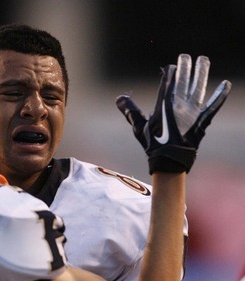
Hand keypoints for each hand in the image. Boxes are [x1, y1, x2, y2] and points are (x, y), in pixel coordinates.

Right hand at [116, 54, 231, 173]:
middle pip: (183, 79)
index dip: (169, 72)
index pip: (167, 80)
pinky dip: (220, 95)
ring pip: (198, 86)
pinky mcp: (202, 120)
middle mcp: (179, 104)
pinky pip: (213, 105)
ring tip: (203, 60)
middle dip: (184, 66)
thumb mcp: (139, 128)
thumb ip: (130, 111)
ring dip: (201, 72)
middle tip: (185, 56)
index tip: (170, 68)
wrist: (169, 161)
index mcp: (163, 104)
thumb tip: (119, 98)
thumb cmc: (153, 145)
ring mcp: (193, 111)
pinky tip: (226, 85)